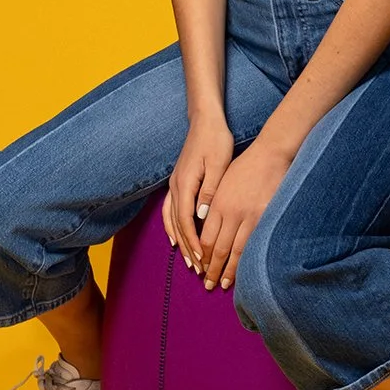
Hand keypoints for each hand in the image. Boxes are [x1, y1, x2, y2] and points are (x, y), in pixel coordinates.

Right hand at [163, 115, 235, 273]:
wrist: (205, 120)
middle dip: (187, 248)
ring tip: (187, 260)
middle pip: (178, 224)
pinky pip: (170, 210)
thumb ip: (210, 190)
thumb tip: (202, 216)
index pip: (187, 221)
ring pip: (172, 219)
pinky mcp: (178, 181)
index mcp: (186, 183)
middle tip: (197, 269)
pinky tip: (176, 237)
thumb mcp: (218, 164)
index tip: (201, 260)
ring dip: (179, 241)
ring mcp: (175, 184)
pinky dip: (172, 226)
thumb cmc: (215, 140)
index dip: (193, 242)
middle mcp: (176, 186)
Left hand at [197, 139, 292, 290]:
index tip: (200, 266)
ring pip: (235, 251)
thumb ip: (214, 203)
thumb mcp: (222, 180)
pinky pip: (253, 244)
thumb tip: (205, 224)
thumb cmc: (246, 165)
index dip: (201, 255)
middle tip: (208, 284)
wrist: (270, 153)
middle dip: (212, 269)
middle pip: (218, 248)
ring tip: (224, 283)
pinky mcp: (265, 217)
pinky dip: (246, 259)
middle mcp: (231, 212)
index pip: (205, 238)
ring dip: (229, 270)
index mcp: (218, 204)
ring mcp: (249, 216)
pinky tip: (244, 269)